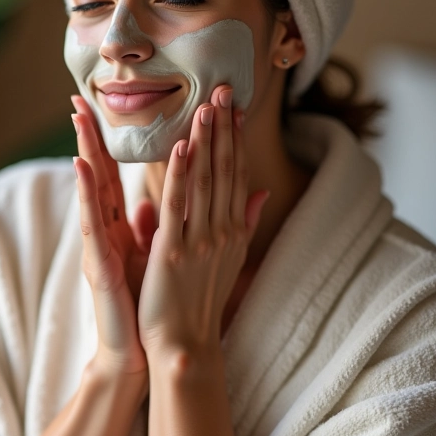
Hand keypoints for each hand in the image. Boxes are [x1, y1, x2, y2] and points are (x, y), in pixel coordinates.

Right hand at [72, 97, 151, 375]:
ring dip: (84, 151)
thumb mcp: (149, 258)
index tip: (101, 109)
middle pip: (97, 175)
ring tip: (77, 118)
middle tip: (79, 99)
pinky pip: (93, 222)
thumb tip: (150, 203)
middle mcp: (105, 231)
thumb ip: (148, 229)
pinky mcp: (100, 262)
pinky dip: (86, 192)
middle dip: (88, 136)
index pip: (112, 178)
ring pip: (90, 191)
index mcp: (120, 228)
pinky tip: (80, 165)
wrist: (142, 351)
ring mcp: (99, 245)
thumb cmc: (144, 305)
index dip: (107, 143)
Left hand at [137, 85, 268, 357]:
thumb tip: (262, 191)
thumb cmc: (201, 302)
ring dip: (206, 142)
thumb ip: (244, 222)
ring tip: (206, 106)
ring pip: (204, 182)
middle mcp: (221, 231)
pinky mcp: (173, 252)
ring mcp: (199, 241)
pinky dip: (180, 176)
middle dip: (223, 130)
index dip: (235, 139)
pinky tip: (182, 147)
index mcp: (232, 230)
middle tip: (224, 90)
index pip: (235, 175)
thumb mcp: (230, 259)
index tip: (234, 107)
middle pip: (224, 171)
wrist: (185, 345)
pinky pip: (178, 207)